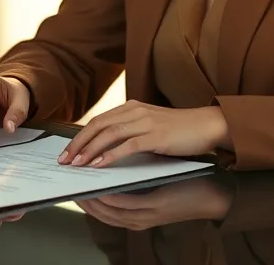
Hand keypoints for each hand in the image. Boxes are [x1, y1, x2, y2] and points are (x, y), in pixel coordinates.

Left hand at [59, 101, 227, 168]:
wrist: (208, 125)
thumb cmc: (181, 130)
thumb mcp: (151, 126)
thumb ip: (131, 132)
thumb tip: (105, 149)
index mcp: (132, 107)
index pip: (98, 121)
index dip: (80, 136)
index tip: (67, 152)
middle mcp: (136, 111)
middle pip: (97, 126)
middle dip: (78, 144)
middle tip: (64, 161)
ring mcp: (146, 121)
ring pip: (108, 134)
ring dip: (89, 151)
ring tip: (77, 165)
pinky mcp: (156, 135)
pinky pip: (127, 145)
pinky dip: (110, 156)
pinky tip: (100, 166)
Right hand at [77, 178, 232, 229]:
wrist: (213, 193)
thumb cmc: (185, 185)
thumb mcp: (155, 182)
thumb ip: (135, 174)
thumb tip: (115, 155)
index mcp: (136, 213)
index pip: (103, 209)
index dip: (85, 197)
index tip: (71, 180)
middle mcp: (137, 219)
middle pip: (101, 213)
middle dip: (80, 198)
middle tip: (66, 179)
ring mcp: (145, 216)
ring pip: (109, 213)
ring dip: (89, 200)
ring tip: (75, 181)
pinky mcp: (155, 210)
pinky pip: (126, 207)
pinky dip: (110, 200)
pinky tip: (99, 189)